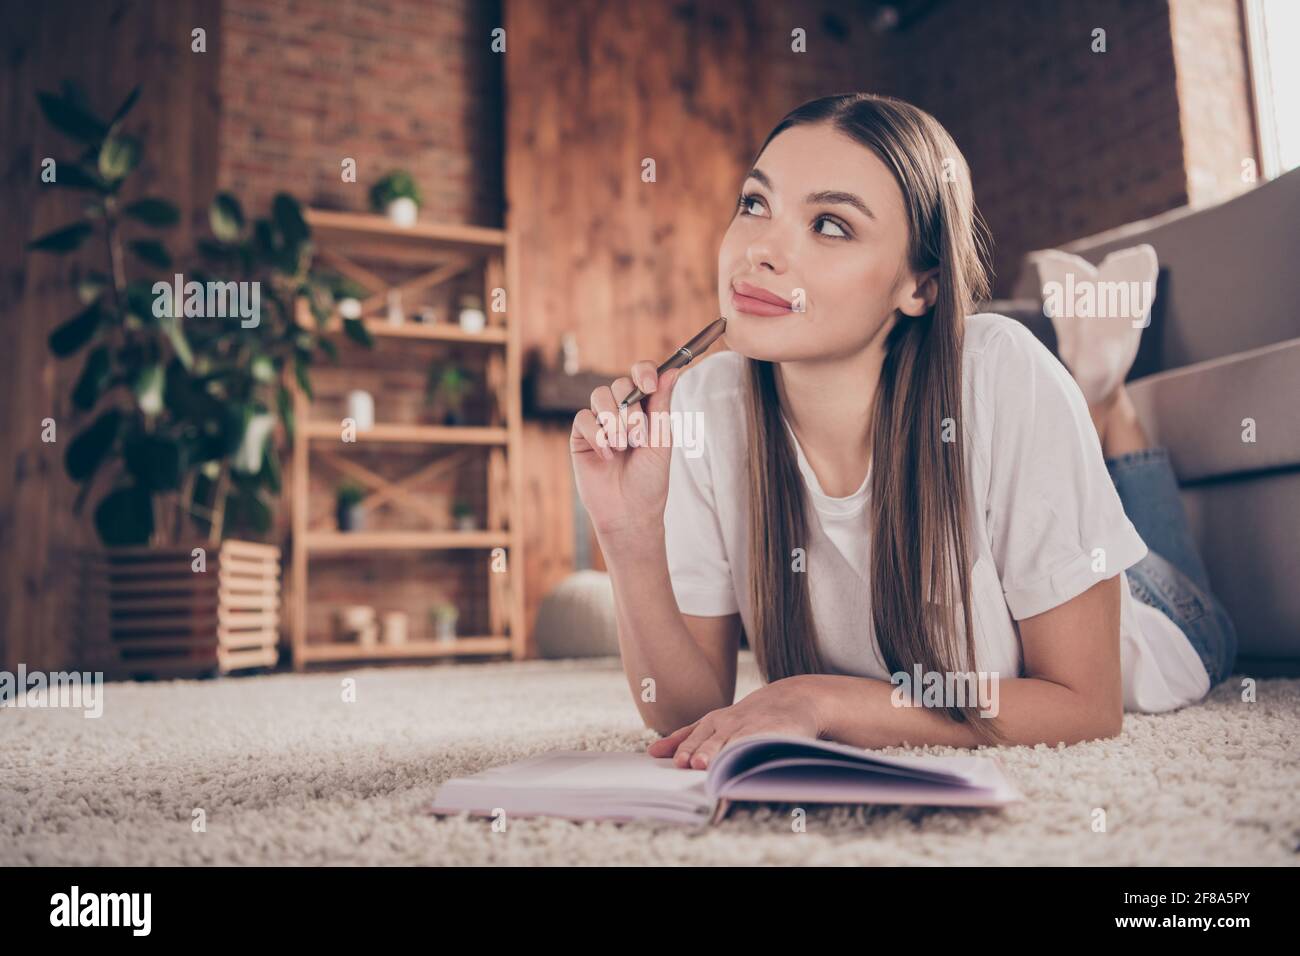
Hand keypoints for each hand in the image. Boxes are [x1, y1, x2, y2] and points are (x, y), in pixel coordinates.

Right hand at [569, 361, 682, 542]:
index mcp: (645, 410)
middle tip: (637, 438)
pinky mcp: (581, 437)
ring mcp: (600, 423)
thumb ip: (662, 406)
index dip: (644, 372)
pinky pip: (583, 418)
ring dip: (613, 421)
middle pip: (620, 383)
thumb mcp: (661, 441)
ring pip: (599, 395)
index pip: (641, 375)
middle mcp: (621, 412)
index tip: (649, 386)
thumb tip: (672, 371)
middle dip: (630, 409)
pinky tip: (606, 455)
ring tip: (622, 447)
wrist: (629, 512)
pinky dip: (596, 435)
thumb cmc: (649, 480)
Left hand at [647, 677, 823, 769]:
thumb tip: (653, 753)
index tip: (678, 763)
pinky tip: (749, 763)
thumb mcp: (714, 722)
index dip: (687, 750)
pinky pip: (763, 743)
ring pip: (736, 744)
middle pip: (714, 740)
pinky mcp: (775, 732)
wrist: (790, 699)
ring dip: (726, 755)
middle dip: (704, 752)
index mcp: (713, 722)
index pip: (696, 738)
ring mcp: (753, 728)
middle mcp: (730, 724)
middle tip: (695, 764)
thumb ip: (685, 737)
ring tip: (717, 767)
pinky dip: (755, 752)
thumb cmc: (745, 718)